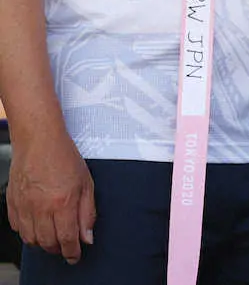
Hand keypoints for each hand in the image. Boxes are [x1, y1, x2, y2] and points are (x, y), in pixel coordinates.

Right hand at [7, 130, 94, 262]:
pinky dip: (28, 233)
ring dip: (43, 243)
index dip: (72, 252)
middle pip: (48, 243)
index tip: (75, 257)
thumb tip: (87, 236)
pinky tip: (37, 226)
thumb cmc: (64, 156)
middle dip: (59, 249)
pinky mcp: (12, 203)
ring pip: (31, 239)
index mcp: (63, 202)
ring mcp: (24, 206)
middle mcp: (41, 208)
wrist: (39, 140)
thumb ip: (87, 212)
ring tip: (53, 238)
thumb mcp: (86, 182)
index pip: (68, 239)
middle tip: (66, 247)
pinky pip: (18, 228)